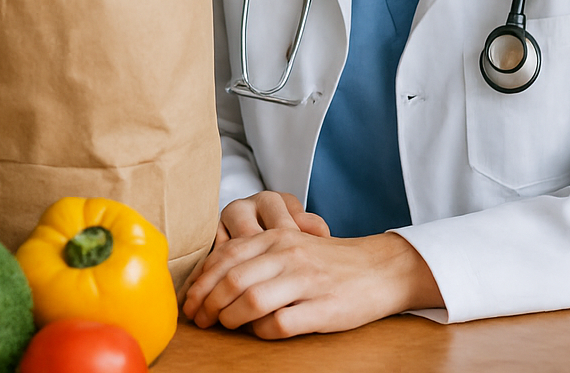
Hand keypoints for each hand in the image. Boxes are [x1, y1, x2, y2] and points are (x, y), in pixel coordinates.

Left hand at [182, 191, 441, 338]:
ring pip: (251, 300)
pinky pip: (280, 323)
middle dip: (208, 303)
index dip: (201, 281)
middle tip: (200, 319)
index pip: (225, 256)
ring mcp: (306, 281)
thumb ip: (255, 255)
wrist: (379, 269)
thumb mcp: (289, 245)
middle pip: (232, 279)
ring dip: (231, 318)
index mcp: (276, 238)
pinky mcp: (323, 308)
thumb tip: (211, 279)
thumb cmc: (327, 262)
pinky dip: (262, 331)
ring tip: (226, 326)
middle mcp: (288, 255)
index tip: (190, 300)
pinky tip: (260, 331)